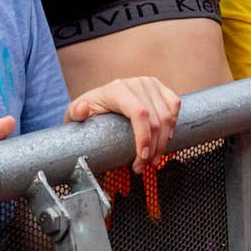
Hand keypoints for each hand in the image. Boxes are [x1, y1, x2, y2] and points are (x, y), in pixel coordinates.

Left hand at [67, 75, 181, 171]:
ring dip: (163, 143)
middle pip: (155, 120)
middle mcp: (136, 83)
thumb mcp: (75, 113)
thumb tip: (83, 109)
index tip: (142, 157)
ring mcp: (149, 84)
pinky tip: (165, 139)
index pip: (139, 113)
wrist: (100, 99)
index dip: (144, 137)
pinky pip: (175, 105)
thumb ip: (76, 112)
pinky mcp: (159, 87)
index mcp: (116, 89)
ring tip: (153, 159)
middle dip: (152, 148)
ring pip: (167, 116)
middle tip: (143, 167)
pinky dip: (173, 124)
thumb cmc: (89, 110)